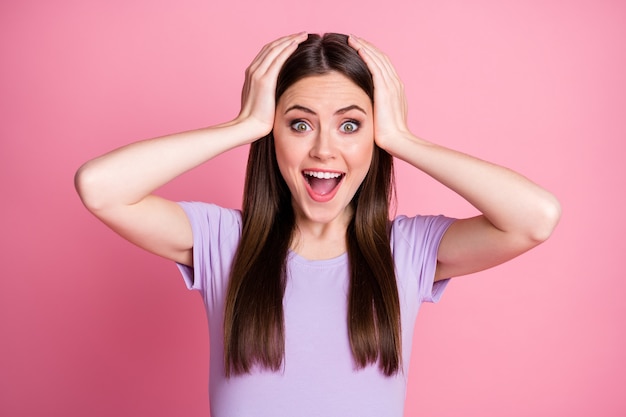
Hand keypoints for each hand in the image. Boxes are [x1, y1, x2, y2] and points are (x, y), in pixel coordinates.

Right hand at [237, 32, 307, 139]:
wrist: (248, 127)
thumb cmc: (257, 120)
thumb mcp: (263, 101)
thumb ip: (270, 92)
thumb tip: (282, 92)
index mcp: (252, 74)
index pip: (267, 53)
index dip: (281, 45)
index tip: (294, 41)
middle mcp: (253, 70)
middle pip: (271, 47)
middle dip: (287, 39)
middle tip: (302, 34)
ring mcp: (257, 74)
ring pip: (275, 49)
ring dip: (290, 40)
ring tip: (303, 35)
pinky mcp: (264, 80)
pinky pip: (277, 59)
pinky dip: (287, 49)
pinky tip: (297, 44)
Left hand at [348, 35, 409, 153]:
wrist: (396, 141)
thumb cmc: (388, 134)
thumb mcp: (382, 115)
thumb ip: (376, 106)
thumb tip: (365, 105)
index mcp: (395, 88)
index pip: (383, 65)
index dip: (371, 55)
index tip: (359, 48)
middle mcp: (395, 83)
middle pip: (381, 58)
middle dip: (366, 46)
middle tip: (353, 38)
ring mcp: (391, 85)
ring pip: (377, 59)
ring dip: (364, 47)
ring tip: (352, 39)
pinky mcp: (385, 90)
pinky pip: (375, 67)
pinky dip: (367, 56)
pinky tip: (357, 48)